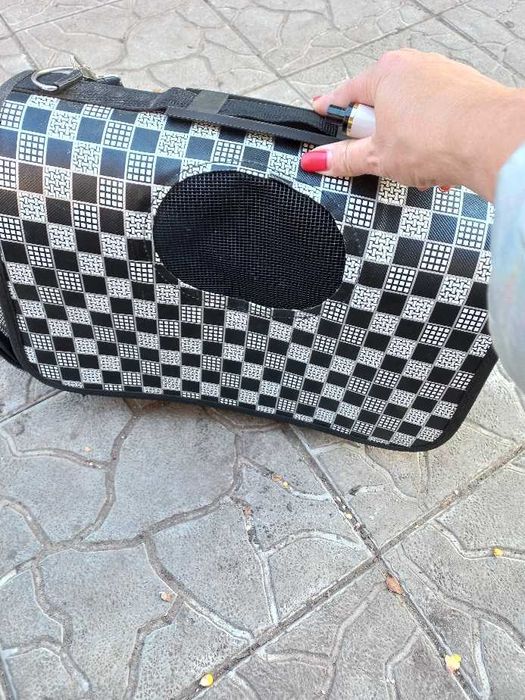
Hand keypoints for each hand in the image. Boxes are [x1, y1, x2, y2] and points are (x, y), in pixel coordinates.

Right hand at [301, 49, 524, 200]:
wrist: (489, 140)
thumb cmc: (436, 137)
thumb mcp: (378, 156)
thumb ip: (345, 158)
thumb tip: (319, 160)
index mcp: (386, 73)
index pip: (346, 93)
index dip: (330, 110)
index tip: (320, 114)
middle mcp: (415, 66)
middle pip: (380, 103)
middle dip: (375, 133)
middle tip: (377, 155)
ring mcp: (442, 76)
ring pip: (410, 113)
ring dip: (405, 139)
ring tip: (413, 161)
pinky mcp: (464, 92)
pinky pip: (435, 118)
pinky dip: (431, 138)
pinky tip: (435, 158)